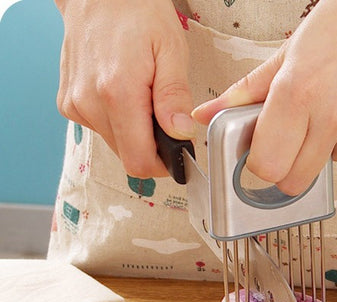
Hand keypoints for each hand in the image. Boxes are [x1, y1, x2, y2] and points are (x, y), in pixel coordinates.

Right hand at [55, 0, 194, 176]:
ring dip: (134, 131)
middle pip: (128, 156)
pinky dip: (118, 120)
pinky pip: (101, 129)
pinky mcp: (69, 104)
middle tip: (162, 114)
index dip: (162, 165)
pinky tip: (122, 93)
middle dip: (151, 145)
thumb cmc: (137, 13)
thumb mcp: (171, 50)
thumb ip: (175, 97)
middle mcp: (89, 103)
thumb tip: (180, 134)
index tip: (176, 152)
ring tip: (141, 95)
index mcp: (117, 93)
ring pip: (115, 144)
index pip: (139, 162)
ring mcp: (75, 105)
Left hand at [193, 0, 336, 194]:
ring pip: (335, 161)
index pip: (268, 167)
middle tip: (298, 138)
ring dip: (331, 141)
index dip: (263, 165)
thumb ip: (245, 92)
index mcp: (299, 92)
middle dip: (291, 166)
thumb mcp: (288, 53)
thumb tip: (205, 115)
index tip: (266, 154)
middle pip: (297, 181)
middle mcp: (336, 113)